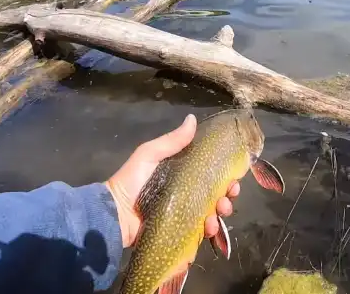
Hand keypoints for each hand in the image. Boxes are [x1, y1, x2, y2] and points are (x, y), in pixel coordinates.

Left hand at [105, 114, 239, 247]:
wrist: (115, 214)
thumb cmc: (132, 180)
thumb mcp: (150, 155)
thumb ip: (172, 141)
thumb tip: (192, 118)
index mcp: (184, 174)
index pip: (212, 173)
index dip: (226, 175)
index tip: (234, 176)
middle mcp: (188, 192)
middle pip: (218, 194)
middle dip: (228, 196)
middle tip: (228, 197)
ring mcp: (186, 213)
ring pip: (214, 213)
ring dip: (222, 212)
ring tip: (217, 213)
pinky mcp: (183, 230)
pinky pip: (203, 230)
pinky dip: (211, 228)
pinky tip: (210, 226)